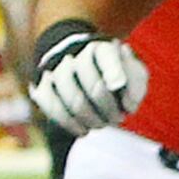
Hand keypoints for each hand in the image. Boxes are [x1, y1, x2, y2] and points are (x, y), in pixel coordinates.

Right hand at [27, 21, 145, 133]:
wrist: (81, 70)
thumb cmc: (112, 76)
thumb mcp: (133, 74)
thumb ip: (136, 84)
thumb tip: (128, 105)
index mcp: (100, 48)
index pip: (107, 57)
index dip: (114, 73)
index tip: (121, 91)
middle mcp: (75, 54)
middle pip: (92, 84)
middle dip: (108, 107)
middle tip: (117, 118)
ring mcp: (55, 69)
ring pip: (71, 96)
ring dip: (90, 117)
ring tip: (101, 124)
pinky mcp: (42, 86)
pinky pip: (51, 106)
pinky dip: (69, 123)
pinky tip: (83, 130)